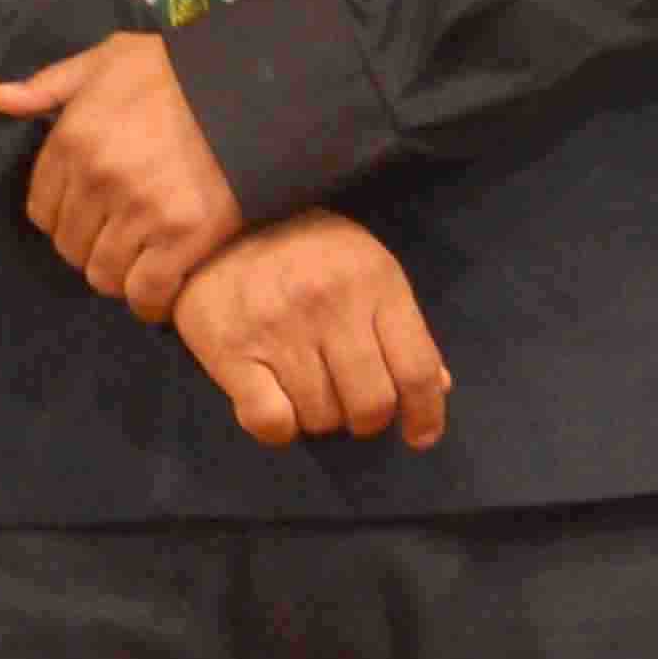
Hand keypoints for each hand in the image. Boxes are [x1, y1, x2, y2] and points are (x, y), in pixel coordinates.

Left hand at [0, 27, 248, 314]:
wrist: (252, 89)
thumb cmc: (177, 71)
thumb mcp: (108, 59)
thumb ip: (50, 83)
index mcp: (73, 140)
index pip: (41, 210)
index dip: (63, 215)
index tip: (86, 213)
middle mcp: (98, 180)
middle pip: (70, 247)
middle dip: (89, 246)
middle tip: (117, 238)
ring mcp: (139, 212)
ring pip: (104, 274)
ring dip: (118, 274)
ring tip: (138, 261)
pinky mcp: (182, 238)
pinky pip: (147, 292)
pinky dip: (150, 302)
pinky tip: (158, 294)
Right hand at [170, 214, 451, 449]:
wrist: (220, 222)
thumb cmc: (306, 248)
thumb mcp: (367, 269)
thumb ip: (401, 327)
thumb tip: (437, 387)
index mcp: (374, 281)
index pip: (415, 368)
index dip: (425, 414)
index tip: (420, 435)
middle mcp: (330, 305)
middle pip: (371, 403)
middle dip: (367, 420)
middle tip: (353, 409)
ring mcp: (279, 328)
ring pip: (321, 417)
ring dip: (320, 419)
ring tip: (307, 391)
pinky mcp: (232, 350)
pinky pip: (270, 421)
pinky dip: (280, 429)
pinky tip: (277, 406)